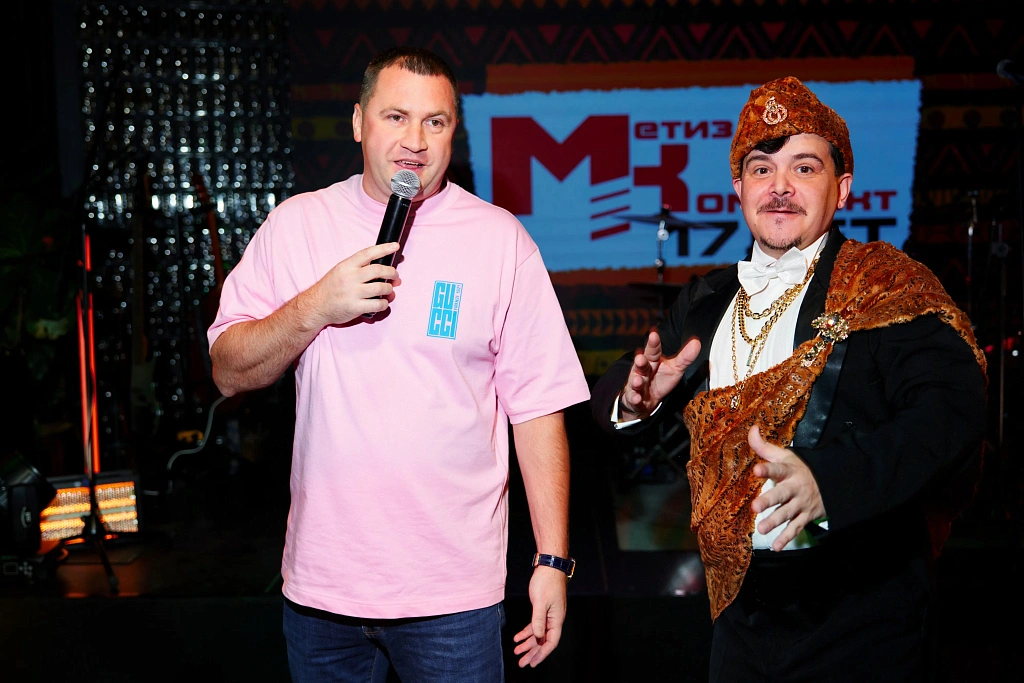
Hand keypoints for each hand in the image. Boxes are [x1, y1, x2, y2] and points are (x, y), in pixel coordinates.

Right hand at [309, 242, 399, 324]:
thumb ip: (358, 267)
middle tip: (395, 275)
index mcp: (346, 266)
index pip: (368, 253)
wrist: (315, 306)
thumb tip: (381, 267)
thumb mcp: (340, 271)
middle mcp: (349, 278)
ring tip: (389, 290)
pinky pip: (377, 304)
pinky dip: (384, 303)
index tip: (395, 246)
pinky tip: (383, 302)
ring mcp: (352, 293)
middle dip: (391, 272)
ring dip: (389, 288)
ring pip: (380, 287)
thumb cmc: (330, 288)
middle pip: (378, 270)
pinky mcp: (355, 308)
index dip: (384, 248)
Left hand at [512, 566, 566, 667]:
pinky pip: (535, 625)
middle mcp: (554, 619)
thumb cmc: (546, 581)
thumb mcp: (540, 602)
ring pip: (538, 634)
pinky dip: (526, 632)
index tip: (532, 663)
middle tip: (522, 663)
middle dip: (532, 653)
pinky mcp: (543, 609)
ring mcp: (549, 614)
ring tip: (517, 652)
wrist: (549, 566)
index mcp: (556, 619)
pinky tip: (517, 637)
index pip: (551, 642)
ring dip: (528, 644)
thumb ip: (538, 620)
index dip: (542, 654)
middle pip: (543, 641)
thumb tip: (537, 635)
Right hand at [620, 332, 700, 418]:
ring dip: (636, 381)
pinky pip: (633, 398)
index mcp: (652, 360)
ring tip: (638, 381)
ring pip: (635, 381)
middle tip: (640, 357)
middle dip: (640, 361)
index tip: (653, 334)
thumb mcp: (675, 368)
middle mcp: (642, 370)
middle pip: (641, 364)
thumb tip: (697, 341)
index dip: (653, 343)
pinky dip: (634, 398)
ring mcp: (637, 384)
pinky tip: (637, 398)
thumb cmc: (660, 379)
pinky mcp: (634, 398)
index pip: (653, 350)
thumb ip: (685, 356)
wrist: (646, 399)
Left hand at [749, 425, 826, 550]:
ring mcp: (801, 504)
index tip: (756, 470)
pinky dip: (786, 538)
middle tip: (755, 507)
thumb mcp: (784, 455)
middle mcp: (795, 488)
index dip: (767, 469)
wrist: (830, 481)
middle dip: (769, 500)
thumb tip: (751, 428)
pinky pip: (796, 528)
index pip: (777, 469)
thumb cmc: (800, 468)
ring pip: (787, 514)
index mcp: (789, 471)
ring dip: (775, 522)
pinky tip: (776, 546)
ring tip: (761, 529)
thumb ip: (764, 446)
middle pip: (781, 494)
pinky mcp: (805, 517)